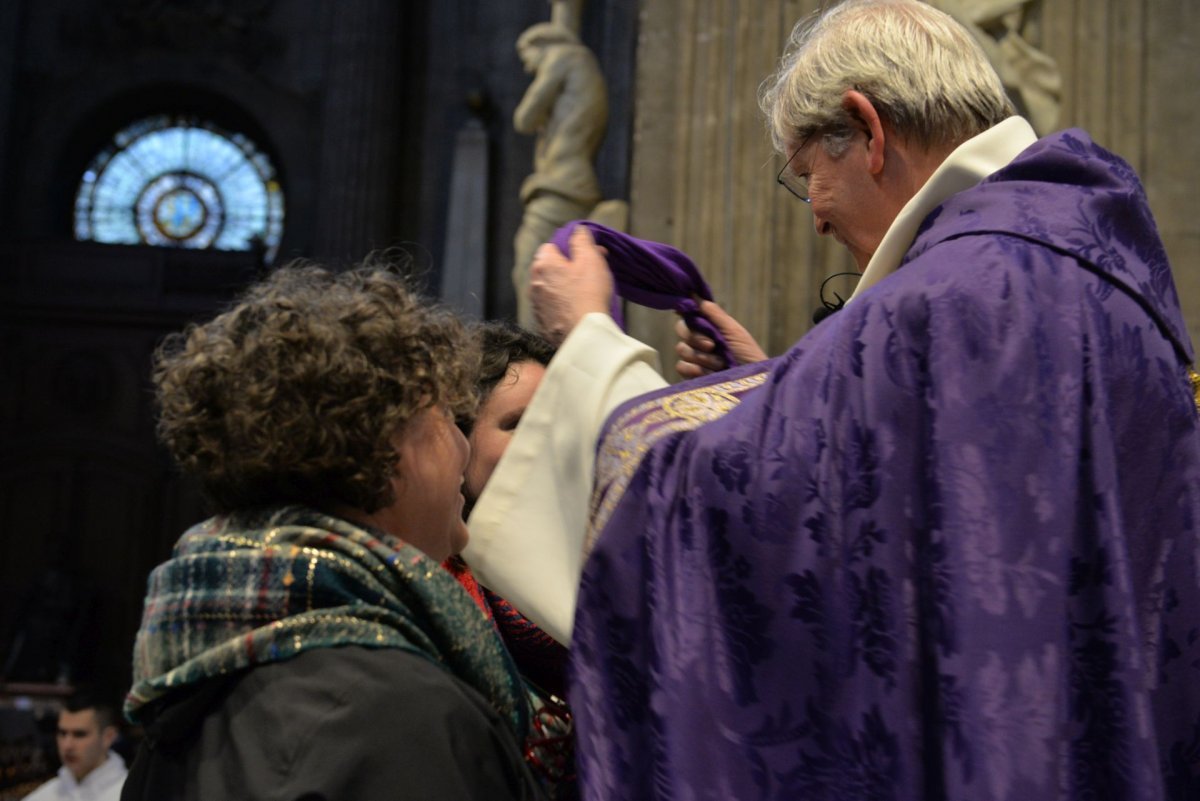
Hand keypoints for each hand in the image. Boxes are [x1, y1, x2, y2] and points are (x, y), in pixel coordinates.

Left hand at [529, 226, 613, 345]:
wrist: (582, 333)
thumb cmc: (588, 293)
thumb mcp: (591, 259)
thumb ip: (582, 240)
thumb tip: (577, 230)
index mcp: (543, 264)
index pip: (551, 246)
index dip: (570, 249)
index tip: (587, 257)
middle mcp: (534, 282)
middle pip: (550, 267)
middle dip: (567, 268)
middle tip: (589, 274)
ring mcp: (536, 304)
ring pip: (550, 288)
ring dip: (563, 287)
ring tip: (584, 294)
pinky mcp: (541, 322)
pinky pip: (551, 307)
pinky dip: (561, 305)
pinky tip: (576, 310)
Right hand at [674, 300, 767, 378]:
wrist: (752, 383)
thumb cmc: (748, 355)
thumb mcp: (734, 331)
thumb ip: (714, 314)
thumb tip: (695, 294)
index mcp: (710, 328)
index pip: (689, 315)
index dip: (688, 314)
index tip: (693, 317)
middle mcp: (700, 341)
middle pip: (681, 330)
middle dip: (696, 337)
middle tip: (713, 345)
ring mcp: (695, 359)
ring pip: (681, 349)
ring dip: (701, 357)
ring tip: (720, 364)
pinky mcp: (691, 376)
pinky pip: (681, 366)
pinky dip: (694, 369)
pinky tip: (709, 374)